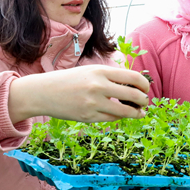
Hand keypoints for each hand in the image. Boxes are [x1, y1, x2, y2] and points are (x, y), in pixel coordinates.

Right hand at [8, 65, 149, 122]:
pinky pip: (112, 119)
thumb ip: (109, 77)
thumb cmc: (68, 81)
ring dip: (136, 113)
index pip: (133, 77)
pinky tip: (119, 114)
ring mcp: (94, 103)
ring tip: (139, 112)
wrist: (43, 92)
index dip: (144, 85)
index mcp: (100, 71)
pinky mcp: (88, 117)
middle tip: (144, 102)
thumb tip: (133, 86)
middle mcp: (99, 86)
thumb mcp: (89, 72)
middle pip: (134, 95)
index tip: (146, 89)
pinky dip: (119, 117)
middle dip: (143, 100)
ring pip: (125, 111)